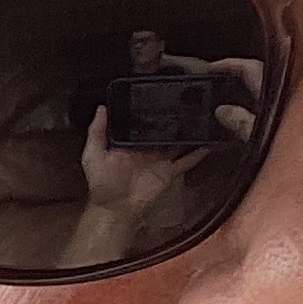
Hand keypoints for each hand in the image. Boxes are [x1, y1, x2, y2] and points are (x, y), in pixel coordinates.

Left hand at [64, 111, 206, 266]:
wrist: (116, 209)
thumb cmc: (102, 183)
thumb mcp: (93, 154)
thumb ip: (97, 131)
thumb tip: (102, 107)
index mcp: (128, 142)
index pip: (141, 122)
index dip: (149, 110)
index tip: (160, 93)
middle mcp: (146, 148)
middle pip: (162, 130)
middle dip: (172, 118)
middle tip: (187, 101)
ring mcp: (159, 160)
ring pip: (177, 143)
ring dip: (187, 132)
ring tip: (202, 116)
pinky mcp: (169, 172)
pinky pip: (186, 161)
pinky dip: (197, 154)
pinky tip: (209, 142)